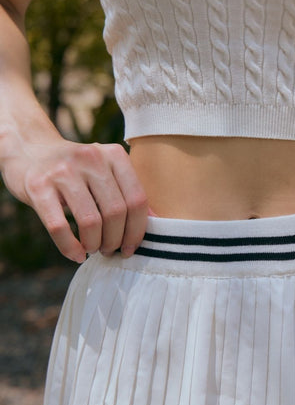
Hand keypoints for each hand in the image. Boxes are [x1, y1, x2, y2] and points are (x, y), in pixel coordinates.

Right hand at [1, 137, 147, 262]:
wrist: (29, 150)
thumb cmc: (75, 171)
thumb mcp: (104, 170)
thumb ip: (127, 191)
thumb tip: (156, 222)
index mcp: (113, 155)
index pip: (137, 200)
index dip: (137, 230)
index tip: (131, 248)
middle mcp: (91, 158)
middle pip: (116, 212)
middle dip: (116, 240)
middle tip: (109, 250)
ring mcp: (63, 170)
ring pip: (91, 221)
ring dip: (94, 244)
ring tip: (92, 249)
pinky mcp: (38, 185)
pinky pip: (59, 226)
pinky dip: (70, 247)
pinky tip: (75, 254)